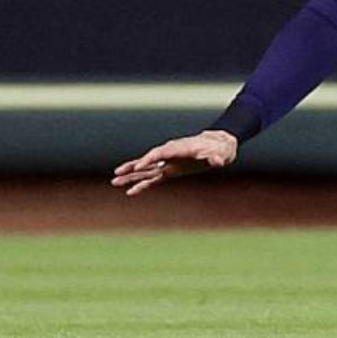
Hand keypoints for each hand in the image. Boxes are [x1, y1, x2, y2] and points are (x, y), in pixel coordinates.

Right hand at [110, 130, 237, 197]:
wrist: (219, 145)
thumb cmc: (219, 149)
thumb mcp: (221, 154)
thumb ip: (217, 158)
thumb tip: (217, 161)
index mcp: (179, 149)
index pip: (161, 153)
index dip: (150, 158)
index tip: (140, 165)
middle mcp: (170, 155)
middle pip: (148, 161)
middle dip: (133, 167)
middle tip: (117, 174)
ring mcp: (169, 164)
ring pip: (146, 171)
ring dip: (131, 176)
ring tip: (115, 182)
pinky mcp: (171, 171)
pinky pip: (153, 179)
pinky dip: (142, 184)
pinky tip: (131, 191)